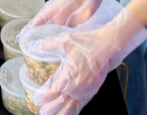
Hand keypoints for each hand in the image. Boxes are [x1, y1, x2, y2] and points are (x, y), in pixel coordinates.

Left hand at [32, 1, 146, 114]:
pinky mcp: (94, 88)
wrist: (108, 45)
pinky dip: (76, 107)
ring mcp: (87, 88)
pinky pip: (83, 102)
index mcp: (70, 74)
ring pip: (73, 105)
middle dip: (51, 108)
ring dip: (63, 111)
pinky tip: (72, 109)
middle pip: (63, 101)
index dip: (46, 97)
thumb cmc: (88, 42)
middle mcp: (78, 85)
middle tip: (42, 112)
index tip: (38, 100)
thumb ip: (51, 44)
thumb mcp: (67, 39)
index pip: (55, 90)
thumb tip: (39, 45)